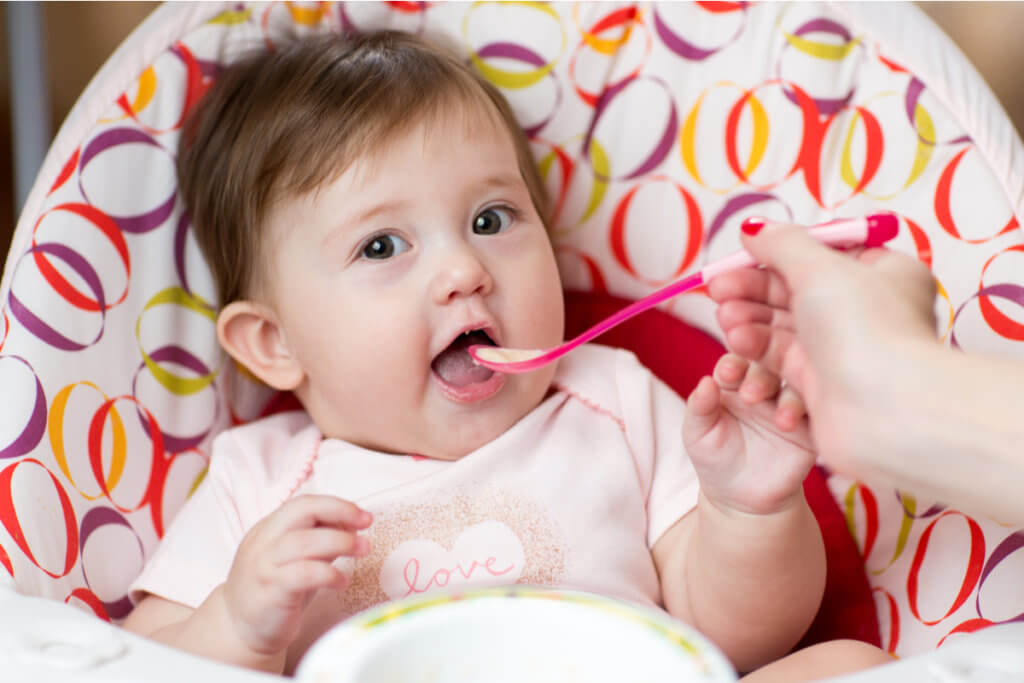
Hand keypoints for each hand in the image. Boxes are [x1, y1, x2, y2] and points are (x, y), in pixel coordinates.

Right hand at [222, 494, 371, 655]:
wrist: (239, 630)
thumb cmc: (273, 591)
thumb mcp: (294, 558)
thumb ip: (318, 540)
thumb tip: (351, 525)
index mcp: (269, 529)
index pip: (303, 503)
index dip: (336, 505)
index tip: (363, 515)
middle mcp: (263, 542)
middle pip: (300, 511)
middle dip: (339, 512)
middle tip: (366, 523)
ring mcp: (264, 567)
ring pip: (301, 541)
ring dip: (340, 541)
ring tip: (363, 549)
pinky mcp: (270, 593)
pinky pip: (301, 575)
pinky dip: (328, 574)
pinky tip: (341, 581)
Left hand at [682, 353, 814, 515]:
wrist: (741, 497)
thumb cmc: (714, 458)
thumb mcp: (698, 434)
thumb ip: (699, 408)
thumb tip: (705, 382)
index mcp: (735, 381)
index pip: (736, 363)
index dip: (733, 366)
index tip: (726, 373)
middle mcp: (765, 387)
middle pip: (769, 371)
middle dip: (761, 378)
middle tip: (751, 394)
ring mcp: (789, 405)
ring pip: (796, 391)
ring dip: (790, 401)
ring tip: (780, 420)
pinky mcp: (810, 428)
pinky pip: (818, 418)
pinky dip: (815, 419)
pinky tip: (805, 428)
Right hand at [705, 222, 936, 474]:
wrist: (884, 409)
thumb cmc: (865, 329)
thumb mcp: (820, 268)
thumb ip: (781, 244)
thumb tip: (754, 229)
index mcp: (883, 273)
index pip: (821, 254)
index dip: (776, 253)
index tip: (740, 255)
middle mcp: (865, 310)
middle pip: (795, 290)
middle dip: (752, 289)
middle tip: (717, 289)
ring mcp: (842, 348)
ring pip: (783, 325)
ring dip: (749, 318)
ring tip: (725, 319)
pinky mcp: (822, 381)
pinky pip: (781, 358)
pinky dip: (758, 348)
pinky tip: (738, 343)